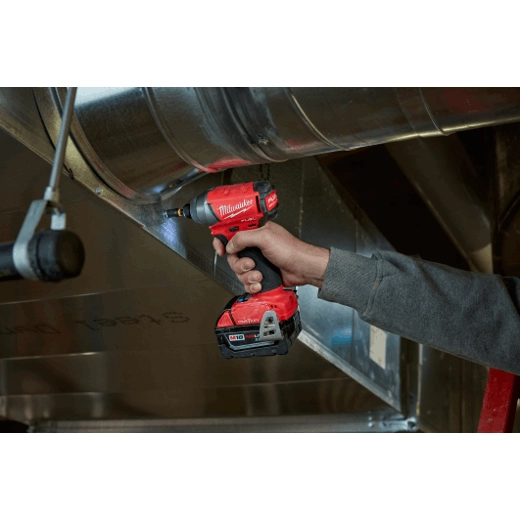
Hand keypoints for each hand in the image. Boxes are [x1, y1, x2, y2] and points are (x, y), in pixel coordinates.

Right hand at [212, 221, 329, 293]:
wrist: (303, 269)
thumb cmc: (291, 250)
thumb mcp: (265, 237)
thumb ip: (244, 238)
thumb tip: (230, 245)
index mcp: (255, 233)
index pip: (231, 234)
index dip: (222, 241)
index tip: (220, 249)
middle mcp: (254, 247)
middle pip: (232, 257)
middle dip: (239, 264)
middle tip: (250, 264)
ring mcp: (257, 261)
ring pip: (239, 271)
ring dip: (248, 276)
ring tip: (259, 274)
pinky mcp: (260, 274)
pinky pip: (247, 282)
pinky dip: (252, 284)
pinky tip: (261, 282)